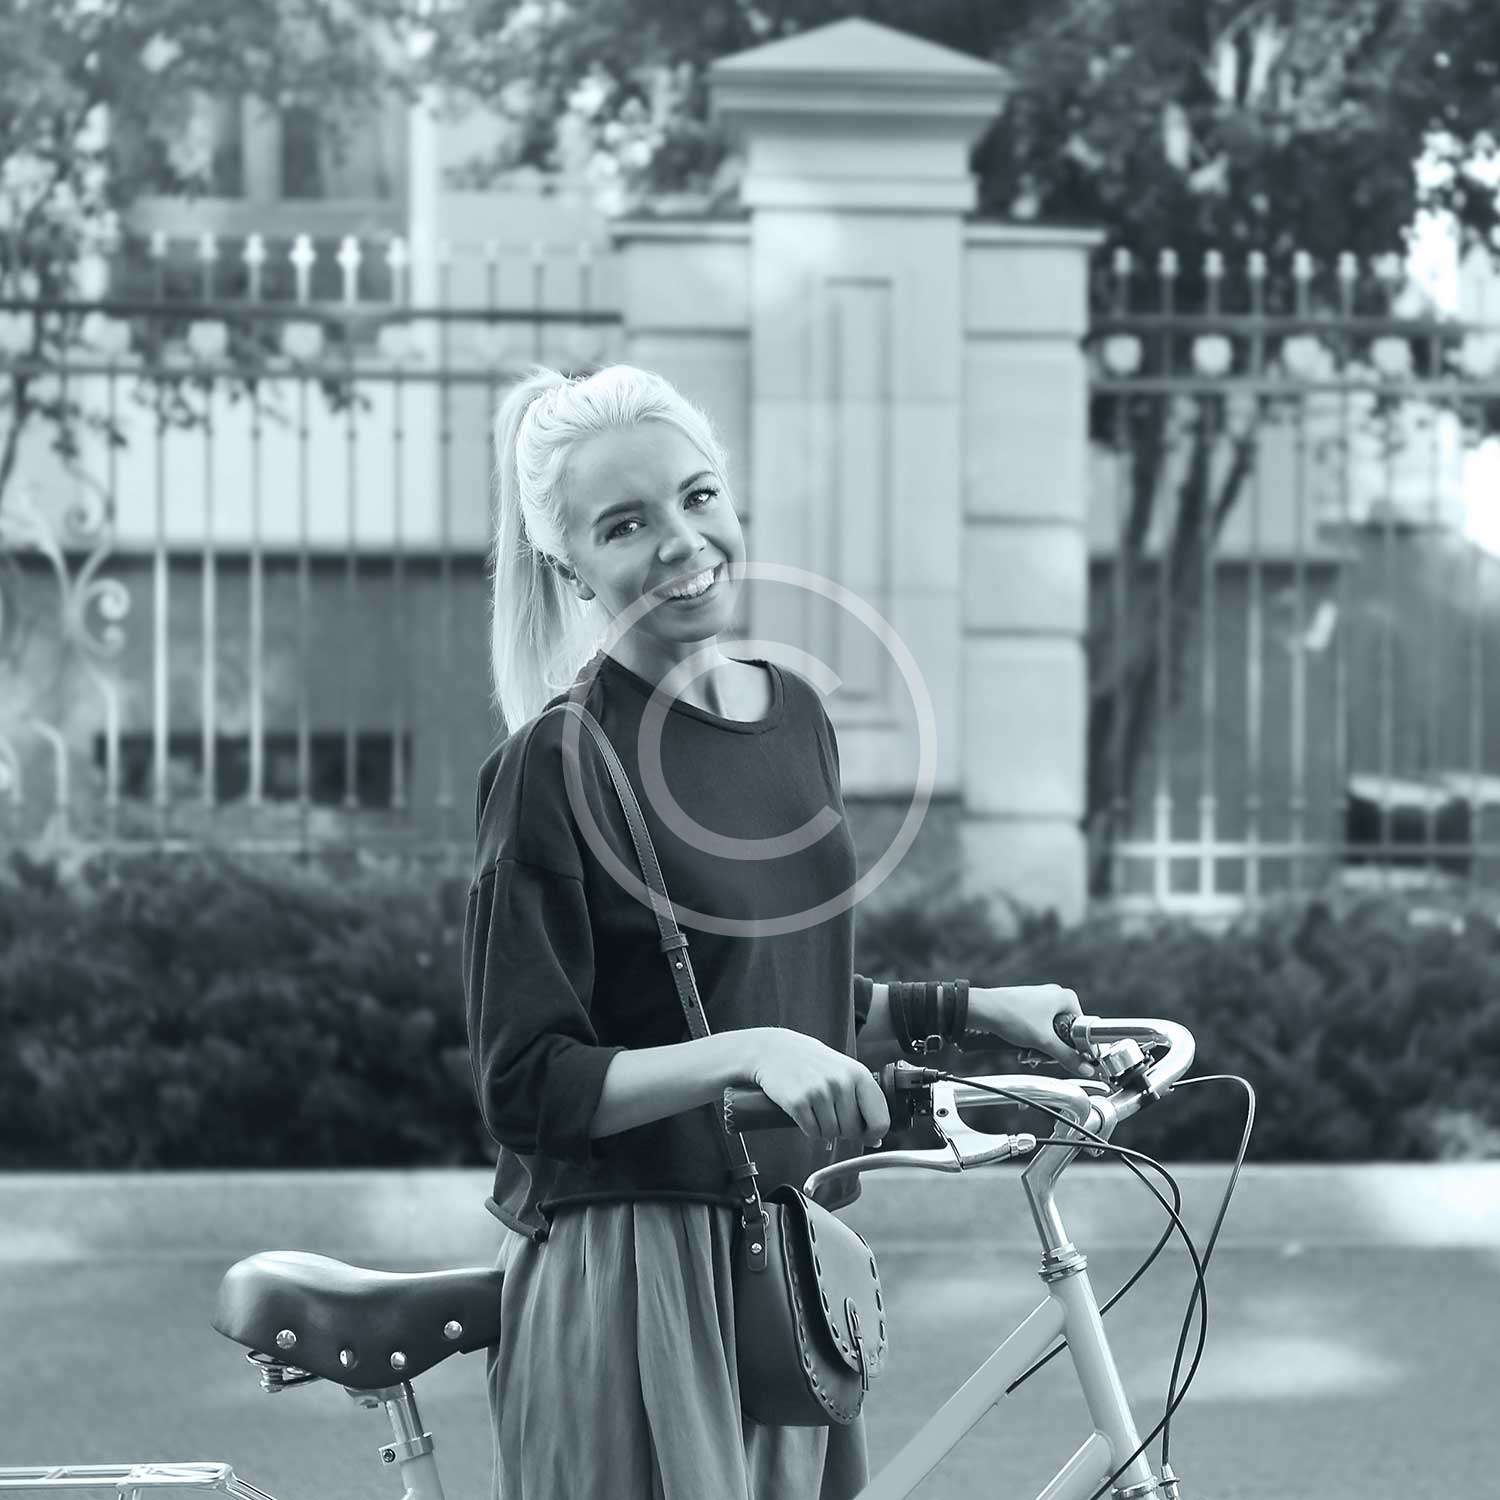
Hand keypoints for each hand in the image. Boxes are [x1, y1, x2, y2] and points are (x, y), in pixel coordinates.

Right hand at [744, 1028, 890, 1147]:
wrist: (776, 1050)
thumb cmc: (813, 1062)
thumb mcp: (844, 1073)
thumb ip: (863, 1102)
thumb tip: (876, 1139)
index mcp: (859, 1074)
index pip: (879, 1121)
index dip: (872, 1133)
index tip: (864, 1132)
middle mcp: (840, 1082)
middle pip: (853, 1131)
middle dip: (843, 1129)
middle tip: (831, 1112)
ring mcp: (819, 1091)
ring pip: (832, 1134)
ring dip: (824, 1128)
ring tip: (816, 1107)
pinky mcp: (798, 1102)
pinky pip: (812, 1132)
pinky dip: (809, 1128)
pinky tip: (805, 1111)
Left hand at [967, 984, 1096, 1078]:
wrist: (981, 1010)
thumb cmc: (1012, 1016)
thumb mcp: (1044, 1041)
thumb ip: (1067, 1056)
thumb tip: (1086, 1068)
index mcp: (1066, 998)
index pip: (1082, 1028)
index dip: (1075, 1047)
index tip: (1066, 1058)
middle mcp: (1054, 996)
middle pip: (1065, 1032)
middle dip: (1053, 1049)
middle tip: (1041, 1056)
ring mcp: (1040, 1001)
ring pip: (1049, 1033)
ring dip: (1040, 1047)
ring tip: (1028, 1053)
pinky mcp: (1027, 1007)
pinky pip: (1037, 1029)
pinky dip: (1031, 1041)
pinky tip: (1022, 1049)